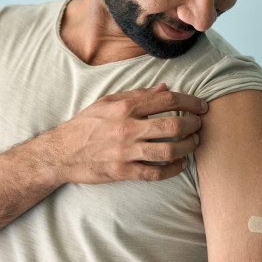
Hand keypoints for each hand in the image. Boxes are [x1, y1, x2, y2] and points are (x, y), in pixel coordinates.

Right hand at [46, 83, 206, 184]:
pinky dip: (172, 169)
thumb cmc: (85, 125)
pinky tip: (180, 164)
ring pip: (168, 149)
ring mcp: (125, 152)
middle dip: (193, 124)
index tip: (201, 106)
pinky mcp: (122, 172)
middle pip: (172, 124)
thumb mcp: (107, 102)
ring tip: (193, 143)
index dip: (190, 101)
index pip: (166, 100)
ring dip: (187, 146)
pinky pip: (155, 173)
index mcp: (124, 107)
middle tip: (200, 124)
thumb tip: (164, 88)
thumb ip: (137, 95)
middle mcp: (127, 128)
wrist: (60, 153)